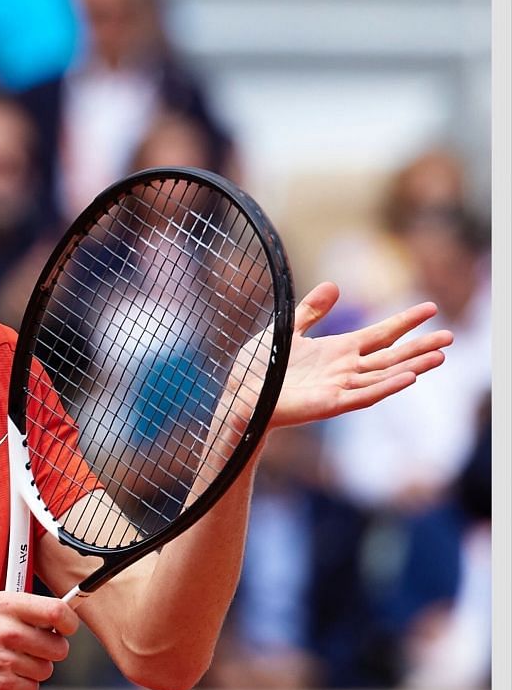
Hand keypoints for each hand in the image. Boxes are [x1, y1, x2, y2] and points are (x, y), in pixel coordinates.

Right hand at [0, 592, 79, 689]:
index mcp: (5, 606)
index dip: (69, 623)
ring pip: (46, 670)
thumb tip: (64, 618)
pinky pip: (31, 688)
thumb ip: (27, 610)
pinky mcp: (0, 686)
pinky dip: (20, 685)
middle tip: (29, 649)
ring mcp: (2, 660)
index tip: (65, 629)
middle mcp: (5, 631)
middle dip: (49, 651)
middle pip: (58, 647)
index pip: (57, 611)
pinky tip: (1, 675)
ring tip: (9, 662)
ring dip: (33, 670)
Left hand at [269, 282, 451, 429]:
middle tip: (450, 337)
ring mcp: (340, 388)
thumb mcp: (287, 330)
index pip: (380, 333)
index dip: (404, 321)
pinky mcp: (330, 404)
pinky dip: (386, 386)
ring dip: (412, 366)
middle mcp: (345, 369)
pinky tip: (409, 378)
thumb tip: (333, 285)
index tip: (430, 308)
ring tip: (440, 357)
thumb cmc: (260, 368)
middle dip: (420, 346)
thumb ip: (310, 312)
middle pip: (391, 355)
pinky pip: (364, 395)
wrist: (240, 395)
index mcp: (337, 351)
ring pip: (384, 375)